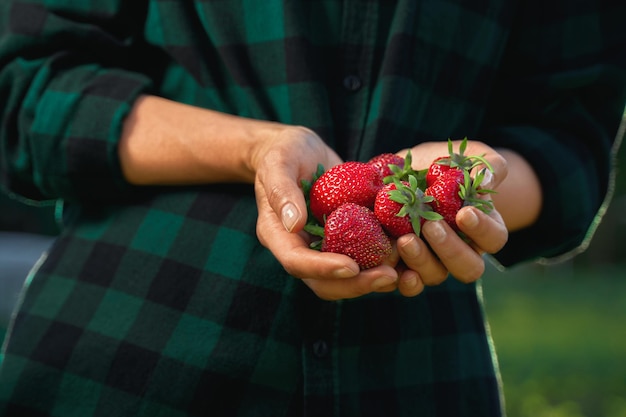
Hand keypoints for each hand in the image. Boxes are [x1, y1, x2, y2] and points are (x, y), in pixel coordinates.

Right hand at [252, 126, 399, 299]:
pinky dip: (385, 261)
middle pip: (325, 283)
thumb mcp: (279, 163)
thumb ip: (282, 191)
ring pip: (347, 279)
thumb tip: (295, 223)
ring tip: (406, 272)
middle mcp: (302, 249)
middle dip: (357, 284)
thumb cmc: (285, 152)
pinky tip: (410, 253)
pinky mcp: (346, 240)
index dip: (323, 269)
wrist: (301, 150)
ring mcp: (325, 247)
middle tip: (389, 276)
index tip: (351, 267)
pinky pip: (364, 259)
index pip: (297, 262)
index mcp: (279, 235)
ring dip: (374, 280)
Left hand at [393, 140, 508, 295]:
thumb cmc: (444, 163)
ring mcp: (431, 262)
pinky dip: (396, 279)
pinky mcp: (402, 264)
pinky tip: (388, 268)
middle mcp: (459, 251)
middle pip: (468, 268)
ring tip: (404, 240)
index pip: (494, 238)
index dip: (483, 230)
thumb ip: (487, 165)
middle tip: (432, 227)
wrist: (404, 172)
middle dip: (450, 249)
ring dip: (421, 261)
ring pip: (434, 276)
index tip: (464, 213)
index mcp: (483, 229)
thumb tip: (487, 178)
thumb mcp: (468, 156)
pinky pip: (403, 282)